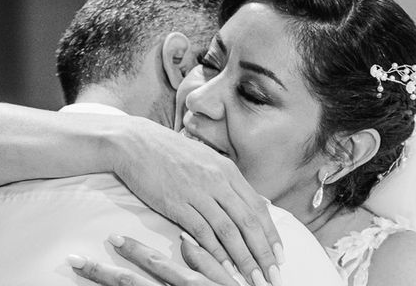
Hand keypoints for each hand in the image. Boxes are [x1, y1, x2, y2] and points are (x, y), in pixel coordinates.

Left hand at [68, 234, 241, 285]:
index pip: (155, 265)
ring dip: (103, 284)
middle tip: (74, 259)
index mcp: (191, 284)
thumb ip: (208, 260)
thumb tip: (185, 239)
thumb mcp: (227, 281)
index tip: (111, 237)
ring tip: (79, 269)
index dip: (133, 251)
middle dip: (102, 274)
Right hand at [111, 120, 282, 284]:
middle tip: (274, 277)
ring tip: (254, 279)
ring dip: (244, 259)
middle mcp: (218, 180)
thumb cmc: (170, 152)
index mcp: (227, 170)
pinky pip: (202, 232)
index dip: (271, 234)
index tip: (280, 256)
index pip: (258, 207)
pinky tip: (224, 268)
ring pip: (229, 231)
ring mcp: (198, 191)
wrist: (136, 142)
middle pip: (249, 222)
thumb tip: (249, 201)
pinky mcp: (177, 203)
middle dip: (264, 253)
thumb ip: (227, 181)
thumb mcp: (206, 160)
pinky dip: (216, 253)